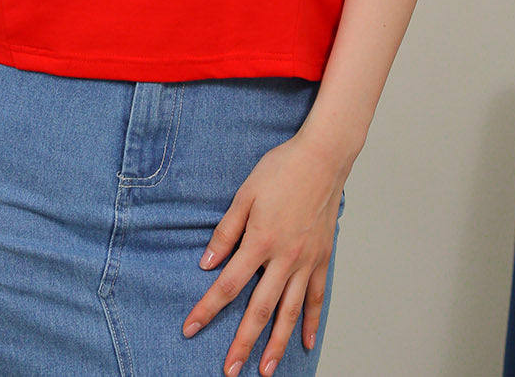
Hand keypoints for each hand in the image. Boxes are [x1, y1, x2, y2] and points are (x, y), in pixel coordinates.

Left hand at [181, 133, 344, 375]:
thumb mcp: (245, 194)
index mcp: (260, 241)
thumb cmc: (281, 169)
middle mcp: (284, 259)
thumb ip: (227, 230)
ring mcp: (307, 262)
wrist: (323, 158)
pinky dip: (312, 323)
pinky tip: (306, 343)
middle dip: (242, 343)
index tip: (191, 328)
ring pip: (290, 313)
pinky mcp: (323, 259)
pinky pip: (318, 298)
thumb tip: (207, 262)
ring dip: (276, 344)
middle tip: (229, 370)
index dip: (208, 308)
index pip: (229, 284)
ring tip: (265, 370)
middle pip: (259, 310)